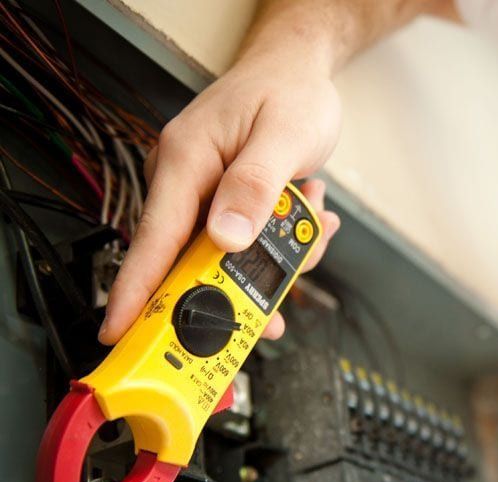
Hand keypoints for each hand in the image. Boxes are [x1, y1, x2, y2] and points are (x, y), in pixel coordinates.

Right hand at [99, 55, 342, 343]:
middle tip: (278, 304)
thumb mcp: (284, 137)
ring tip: (313, 226)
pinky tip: (310, 219)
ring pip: (230, 258)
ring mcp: (205, 195)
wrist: (299, 72)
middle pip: (194, 260)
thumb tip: (227, 238)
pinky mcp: (225, 204)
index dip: (137, 290)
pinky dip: (282, 243)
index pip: (155, 237)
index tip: (121, 330)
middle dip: (243, 285)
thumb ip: (256, 186)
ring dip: (278, 258)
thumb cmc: (289, 92)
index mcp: (187, 160)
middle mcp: (187, 180)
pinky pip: (247, 244)